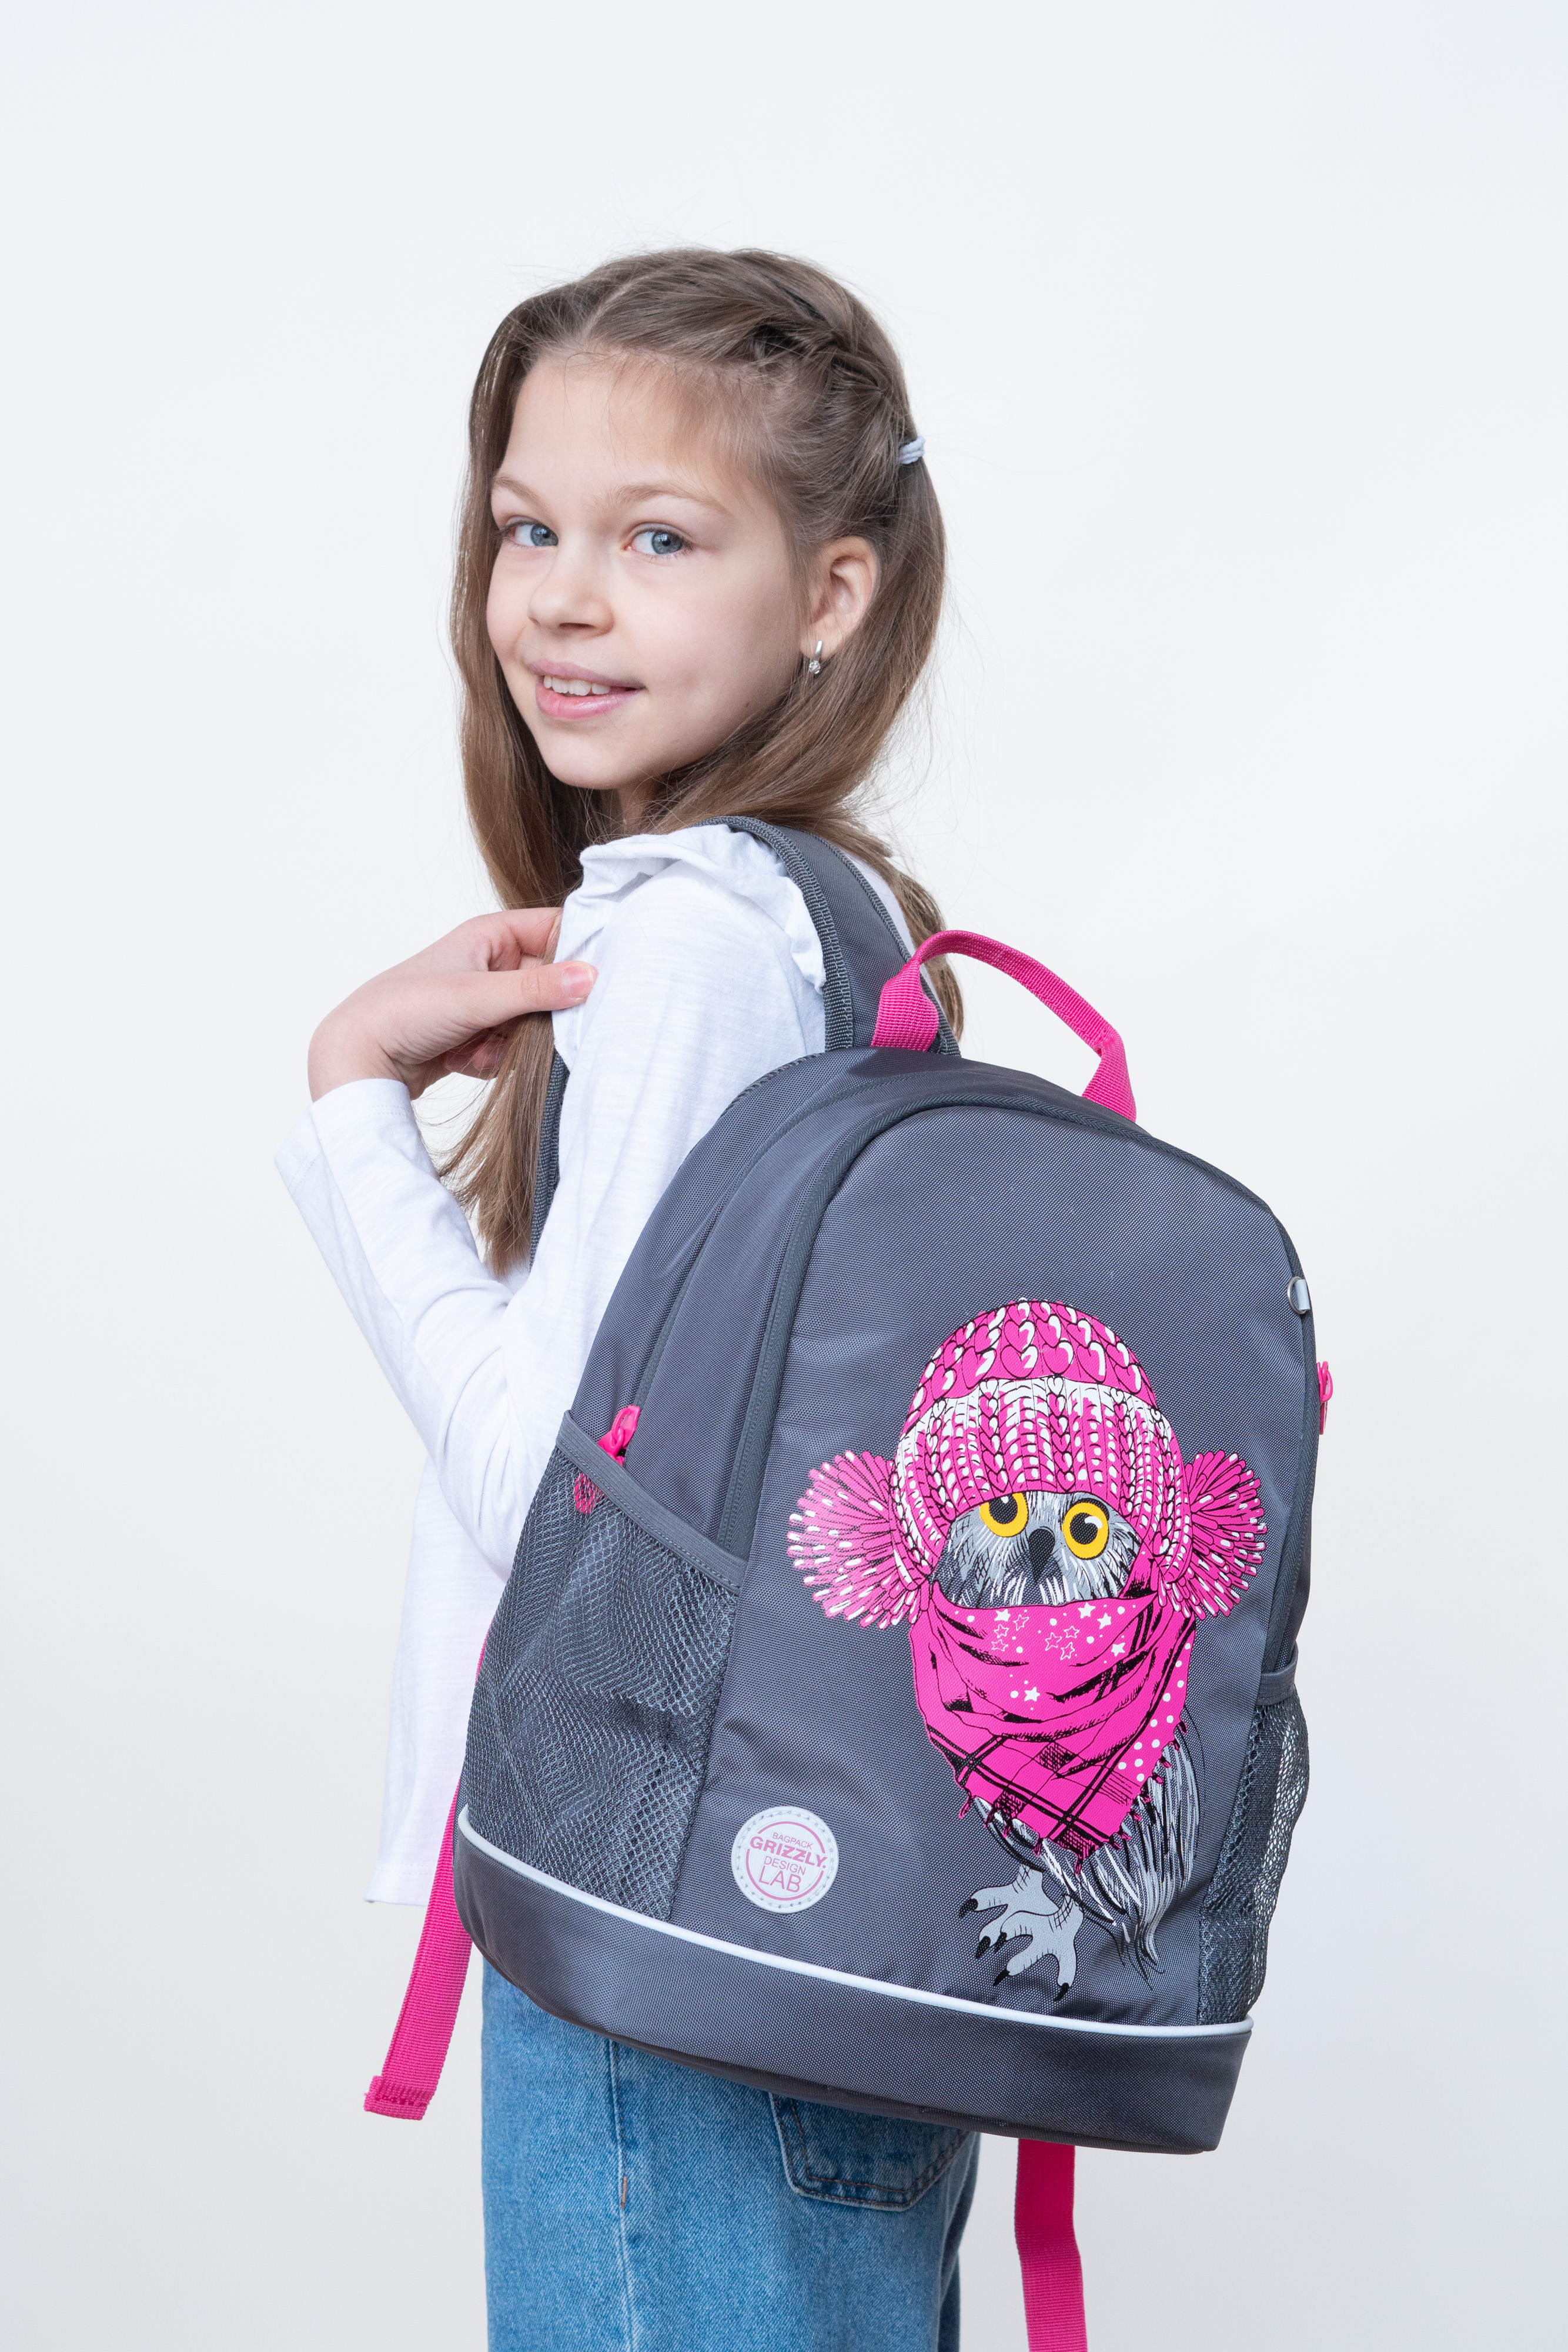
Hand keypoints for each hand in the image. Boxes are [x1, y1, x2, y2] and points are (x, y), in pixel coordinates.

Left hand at [307, 909, 594, 1101]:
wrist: (358, 1059)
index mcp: (490, 935)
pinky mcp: (477, 1034)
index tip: (598, 980)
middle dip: (539, 1014)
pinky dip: (495, 1057)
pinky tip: (464, 1058)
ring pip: (533, 1021)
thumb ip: (536, 989)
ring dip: (514, 1042)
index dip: (579, 951)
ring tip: (478, 1044)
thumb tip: (590, 978)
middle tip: (523, 1026)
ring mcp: (485, 1001)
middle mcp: (490, 964)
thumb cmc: (403, 1010)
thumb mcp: (476, 996)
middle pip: (549, 984)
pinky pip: (512, 1047)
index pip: (555, 930)